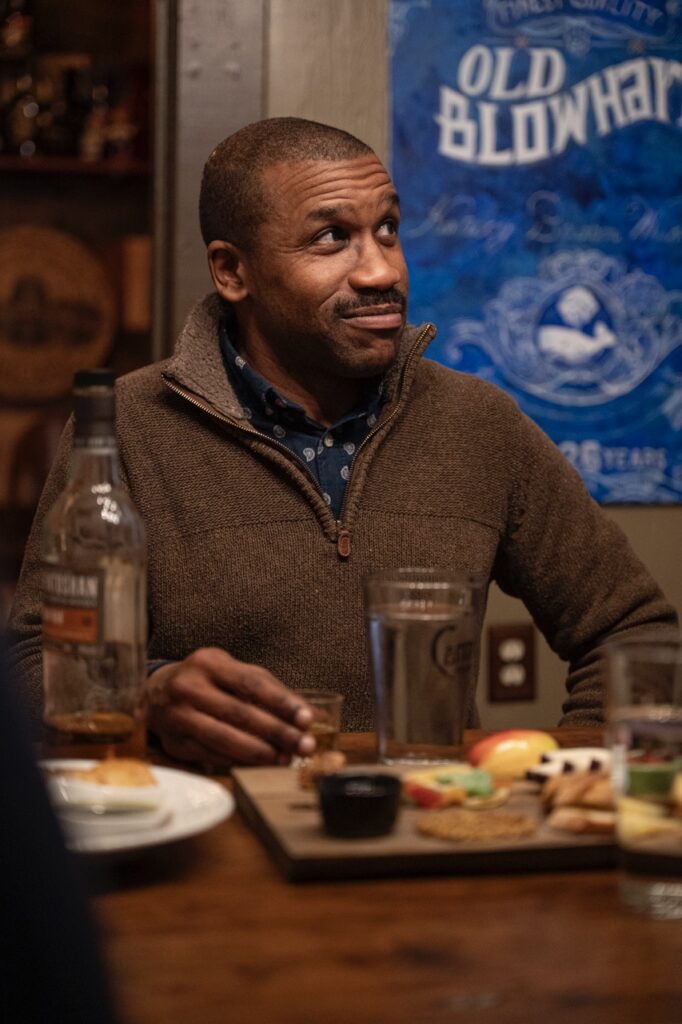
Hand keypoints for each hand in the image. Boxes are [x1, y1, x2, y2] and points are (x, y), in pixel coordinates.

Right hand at [145, 648, 315, 770]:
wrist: (154, 694)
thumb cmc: (205, 681)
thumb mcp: (231, 672)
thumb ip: (267, 689)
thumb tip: (306, 713)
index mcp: (208, 663)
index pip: (251, 683)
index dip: (282, 702)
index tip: (306, 719)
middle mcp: (189, 687)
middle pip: (240, 713)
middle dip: (277, 732)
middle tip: (304, 745)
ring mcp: (178, 716)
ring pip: (224, 738)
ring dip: (259, 752)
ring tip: (284, 758)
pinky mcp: (174, 743)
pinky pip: (211, 755)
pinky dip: (239, 762)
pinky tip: (259, 765)